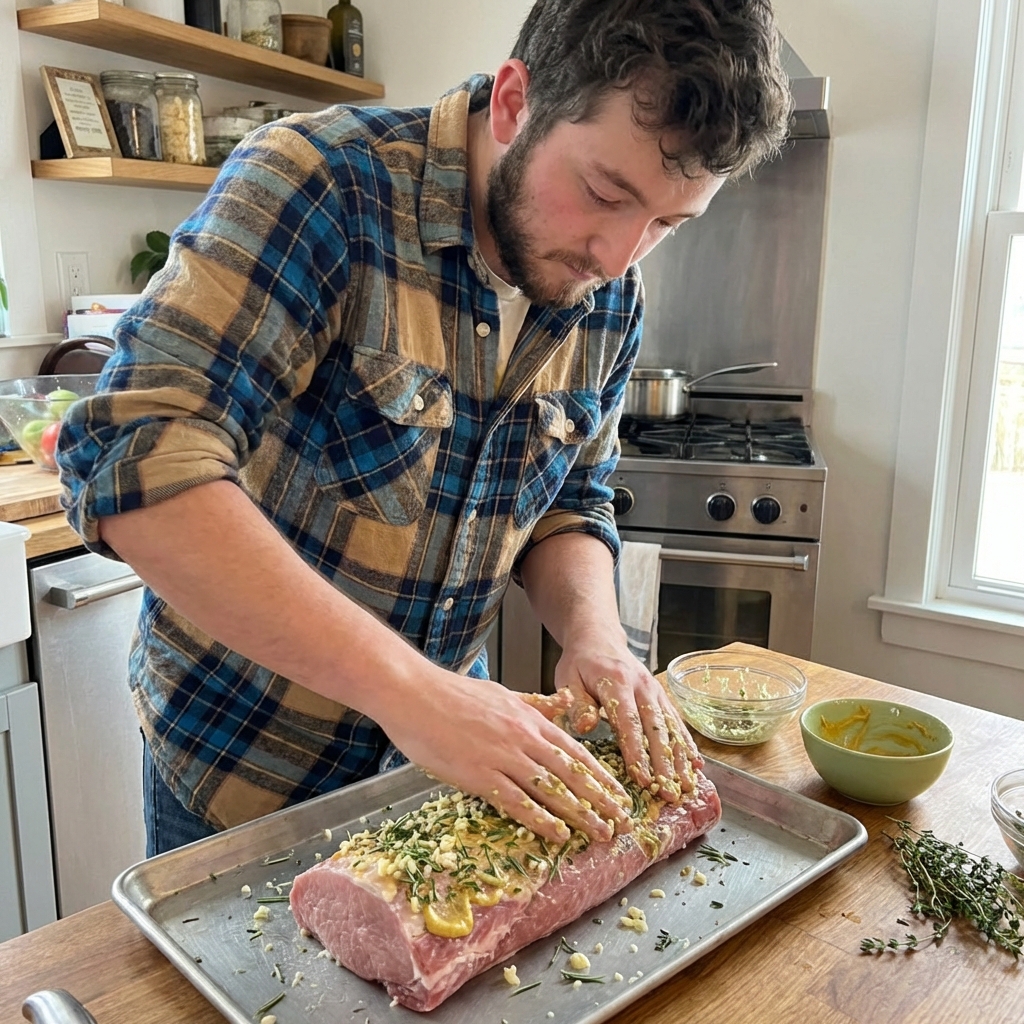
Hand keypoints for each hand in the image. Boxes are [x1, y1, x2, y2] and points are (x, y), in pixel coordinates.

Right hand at [377, 665, 633, 843]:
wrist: (414, 693)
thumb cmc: (453, 693)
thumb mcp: (503, 692)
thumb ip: (535, 703)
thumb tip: (564, 701)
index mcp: (530, 718)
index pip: (575, 751)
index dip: (600, 775)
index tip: (619, 793)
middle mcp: (523, 738)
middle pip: (572, 773)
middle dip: (600, 799)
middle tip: (622, 821)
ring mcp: (503, 757)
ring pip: (551, 790)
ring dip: (580, 814)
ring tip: (602, 832)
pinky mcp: (479, 775)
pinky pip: (517, 802)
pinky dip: (541, 819)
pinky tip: (558, 834)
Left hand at [553, 632, 700, 800]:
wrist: (599, 638)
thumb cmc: (580, 663)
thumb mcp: (568, 678)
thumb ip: (577, 703)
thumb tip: (586, 726)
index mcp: (616, 682)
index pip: (628, 721)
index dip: (636, 751)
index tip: (641, 778)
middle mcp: (642, 686)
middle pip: (656, 728)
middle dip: (663, 763)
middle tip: (669, 792)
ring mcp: (655, 690)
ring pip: (671, 727)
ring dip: (680, 758)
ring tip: (686, 786)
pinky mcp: (661, 696)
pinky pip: (676, 721)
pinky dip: (687, 744)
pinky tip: (695, 765)